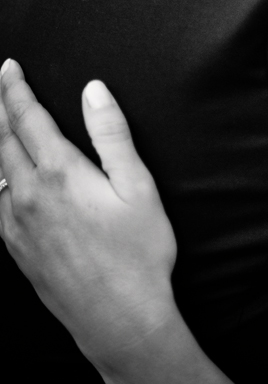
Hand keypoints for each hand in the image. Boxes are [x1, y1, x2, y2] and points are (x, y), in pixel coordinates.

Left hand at [0, 60, 179, 369]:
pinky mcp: (14, 246)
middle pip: (0, 139)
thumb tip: (94, 91)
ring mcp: (14, 222)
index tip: (8, 68)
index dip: (15, 89)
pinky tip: (0, 178)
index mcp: (60, 173)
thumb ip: (112, 136)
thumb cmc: (138, 253)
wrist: (117, 315)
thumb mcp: (138, 188)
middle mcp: (27, 194)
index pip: (28, 119)